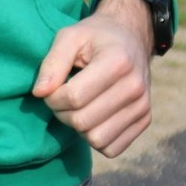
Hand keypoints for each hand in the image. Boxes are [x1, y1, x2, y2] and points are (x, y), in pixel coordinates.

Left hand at [31, 0, 153, 157]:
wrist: (131, 37)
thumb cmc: (96, 37)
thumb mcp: (70, 37)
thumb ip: (52, 63)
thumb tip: (40, 93)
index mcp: (118, 62)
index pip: (74, 98)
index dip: (53, 97)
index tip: (53, 87)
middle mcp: (135, 86)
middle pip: (83, 121)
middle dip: (63, 113)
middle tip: (63, 98)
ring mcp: (143, 105)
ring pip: (97, 139)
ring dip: (79, 128)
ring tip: (79, 107)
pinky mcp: (145, 120)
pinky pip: (111, 148)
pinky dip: (96, 138)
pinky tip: (94, 117)